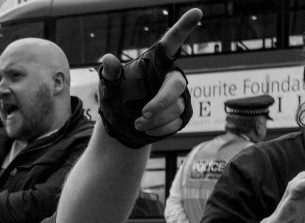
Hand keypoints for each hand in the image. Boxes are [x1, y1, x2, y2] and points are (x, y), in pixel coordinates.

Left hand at [97, 8, 200, 147]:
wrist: (121, 126)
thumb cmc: (116, 99)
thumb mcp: (109, 86)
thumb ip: (110, 72)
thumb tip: (107, 59)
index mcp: (155, 63)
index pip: (171, 42)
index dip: (183, 28)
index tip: (196, 12)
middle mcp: (171, 77)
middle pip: (175, 85)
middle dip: (160, 101)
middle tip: (142, 113)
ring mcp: (180, 96)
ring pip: (176, 107)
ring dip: (155, 119)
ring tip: (137, 123)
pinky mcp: (183, 114)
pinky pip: (177, 122)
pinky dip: (160, 129)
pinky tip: (147, 129)